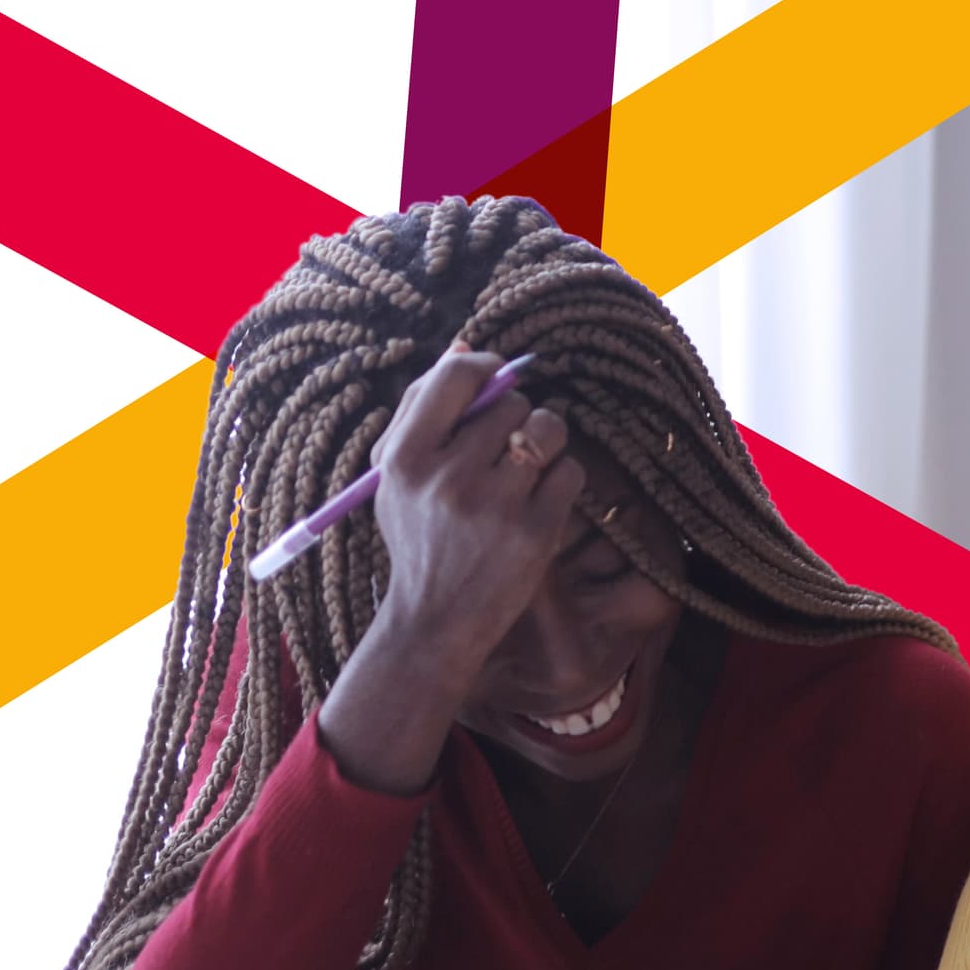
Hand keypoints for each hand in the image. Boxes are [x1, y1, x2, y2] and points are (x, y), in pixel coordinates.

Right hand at [312, 348, 586, 790]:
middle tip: (505, 449)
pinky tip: (540, 502)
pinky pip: (571, 471)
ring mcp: (494, 505)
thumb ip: (423, 409)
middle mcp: (448, 477)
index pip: (457, 376)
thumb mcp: (397, 476)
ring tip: (529, 468)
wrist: (435, 623)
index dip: (486, 367)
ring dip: (546, 442)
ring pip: (547, 430)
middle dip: (517, 417)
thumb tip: (466, 346)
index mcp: (404, 458)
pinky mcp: (536, 530)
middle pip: (511, 403)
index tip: (496, 379)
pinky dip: (563, 480)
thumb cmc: (419, 538)